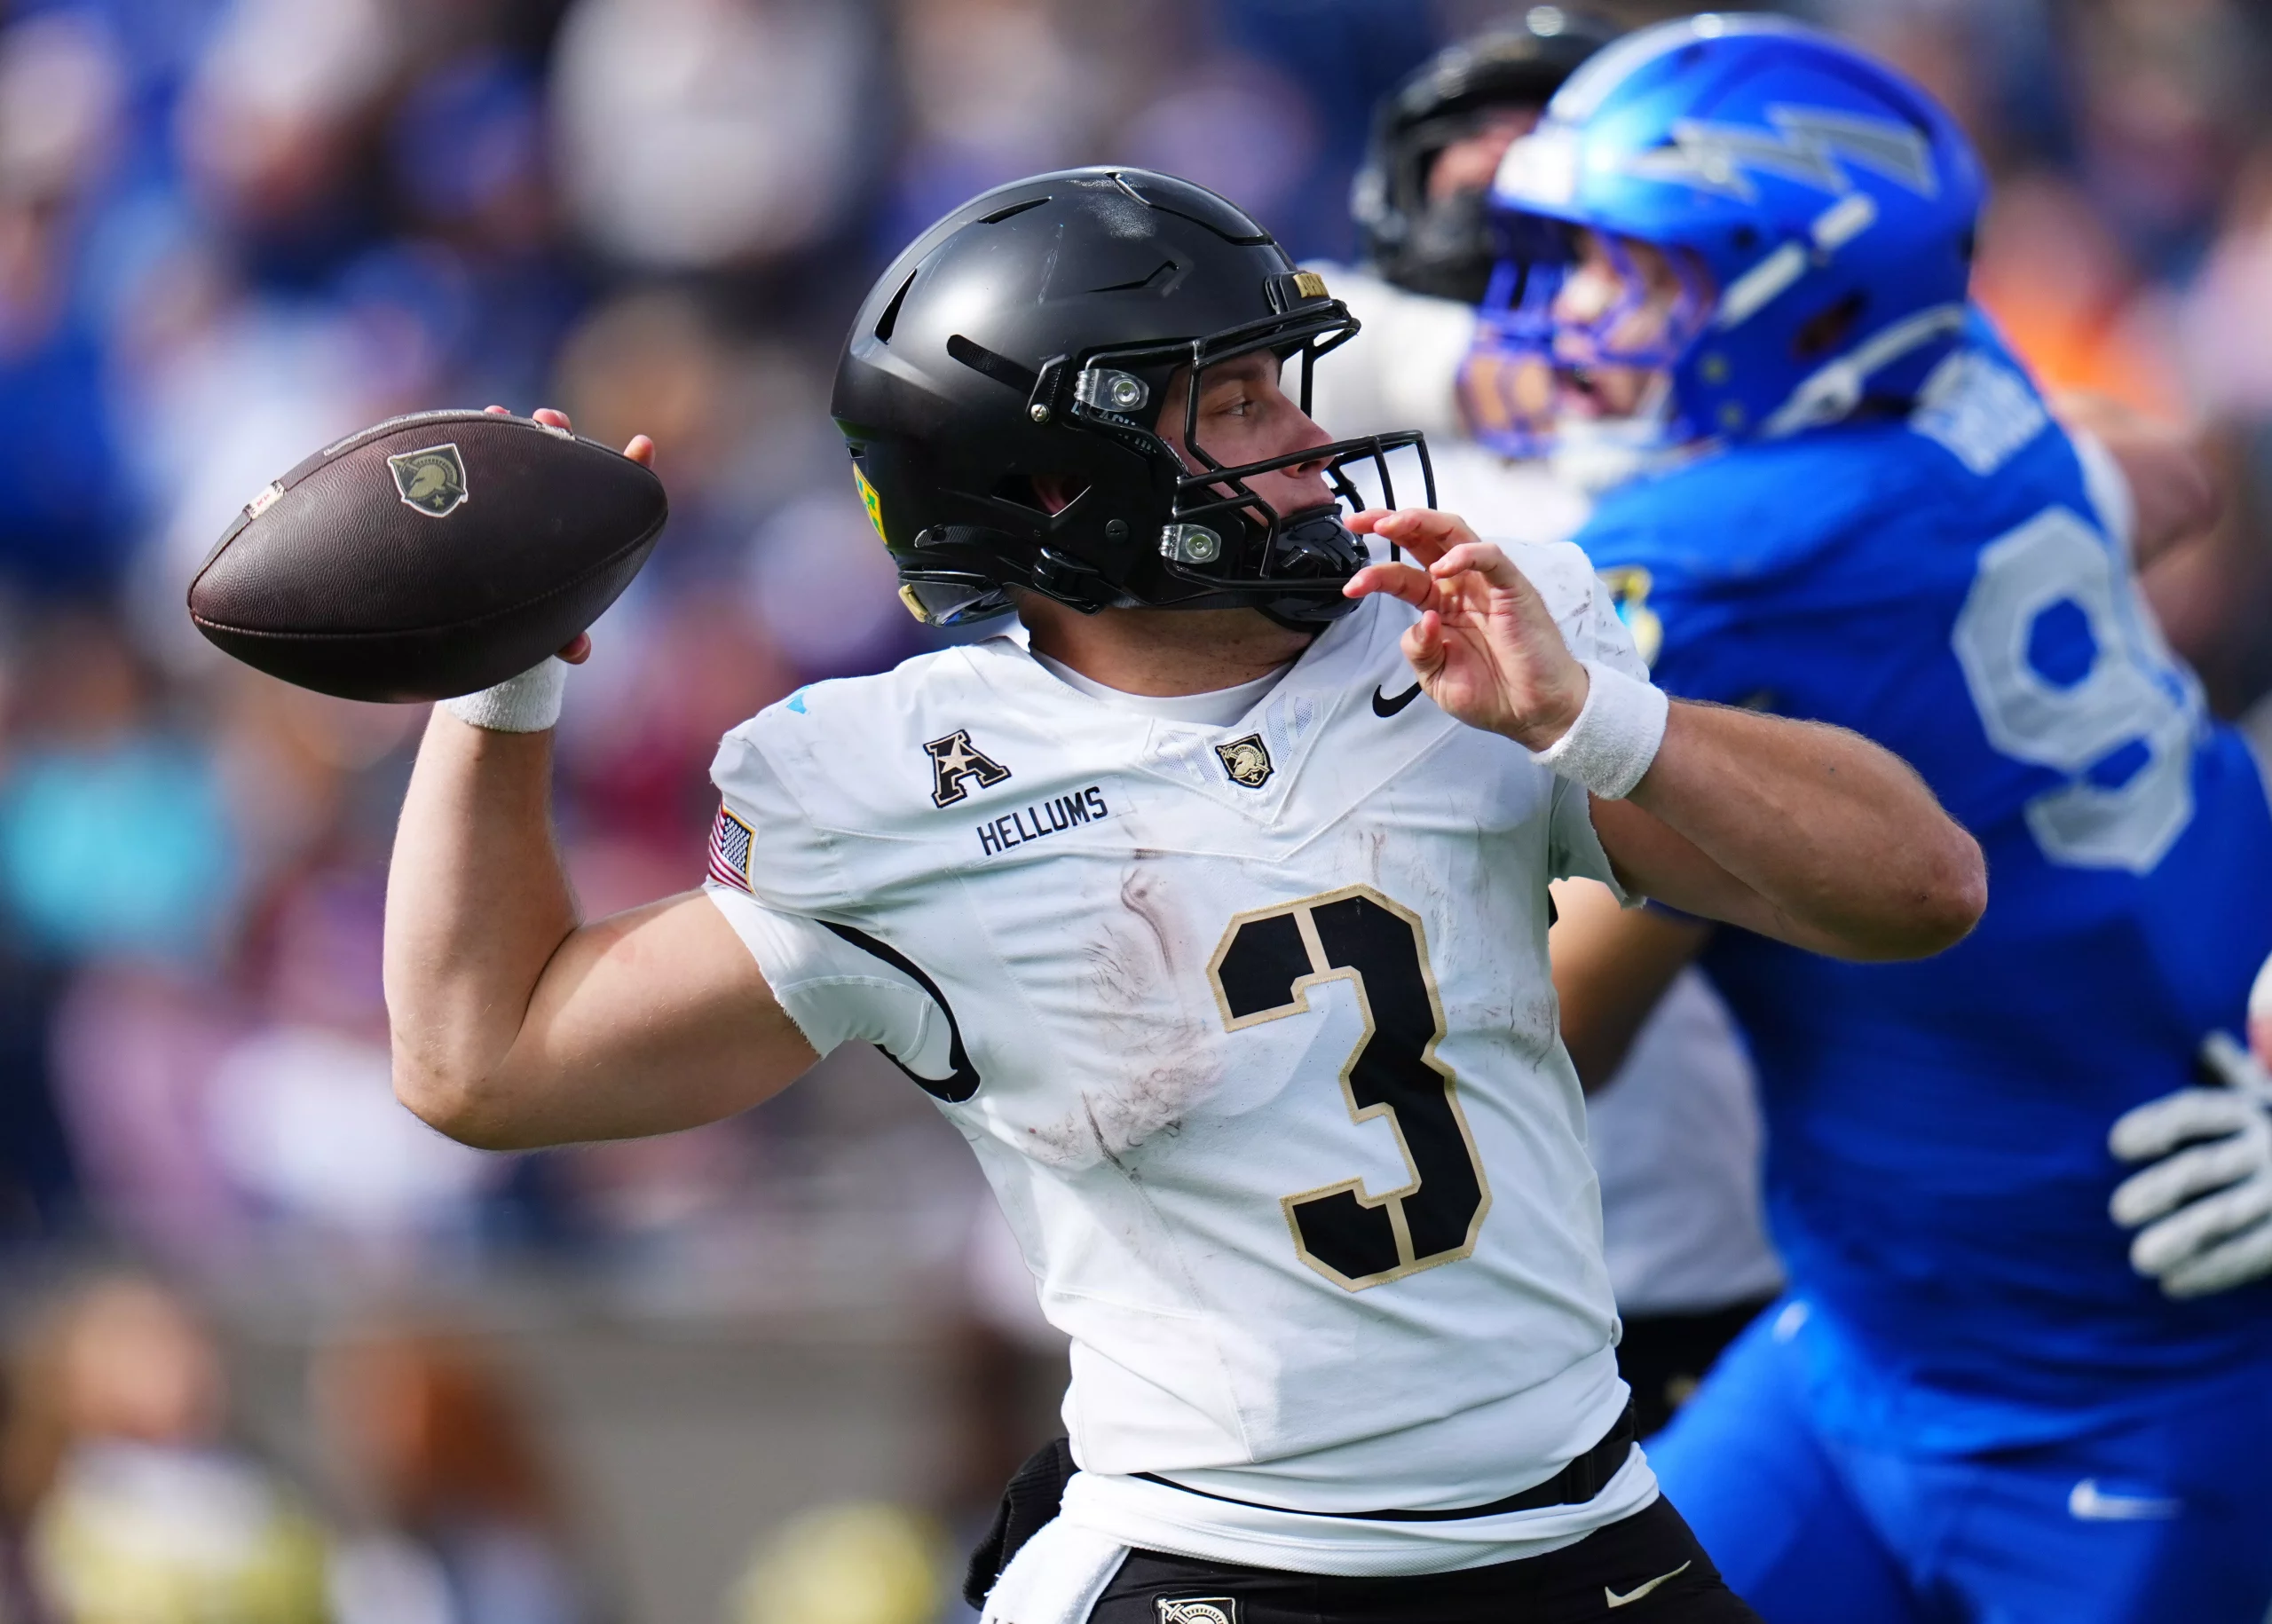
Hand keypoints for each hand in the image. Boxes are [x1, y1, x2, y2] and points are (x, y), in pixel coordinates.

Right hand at [485, 403, 654, 663]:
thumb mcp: (554, 628)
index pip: (614, 490)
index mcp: (583, 532)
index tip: (643, 446)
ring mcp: (517, 497)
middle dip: (556, 434)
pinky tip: (467, 424)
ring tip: (501, 413)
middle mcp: (552, 508)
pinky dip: (471, 443)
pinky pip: (475, 464)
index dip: (632, 468)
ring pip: (519, 455)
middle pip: (561, 459)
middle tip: (549, 418)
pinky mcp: (479, 496)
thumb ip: (566, 637)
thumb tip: (579, 651)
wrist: (496, 624)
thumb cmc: (536, 622)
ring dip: (512, 431)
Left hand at [1343, 507, 1589, 749]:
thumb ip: (1419, 650)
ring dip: (1420, 522)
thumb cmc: (1492, 694)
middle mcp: (1461, 587)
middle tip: (1359, 522)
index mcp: (1440, 604)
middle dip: (1388, 522)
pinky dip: (1466, 555)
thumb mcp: (1437, 679)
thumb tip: (1420, 621)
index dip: (1374, 573)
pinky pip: (1491, 558)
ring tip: (1390, 525)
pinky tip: (1442, 566)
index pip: (1402, 574)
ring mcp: (1486, 584)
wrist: (1533, 713)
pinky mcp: (1514, 589)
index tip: (1350, 585)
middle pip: (1423, 538)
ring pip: (1454, 533)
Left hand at [2109, 1040, 2271, 1297]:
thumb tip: (2211, 1043)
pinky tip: (2172, 1285)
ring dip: (2183, 1238)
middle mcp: (2263, 1148)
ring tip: (2138, 1260)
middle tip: (2117, 1211)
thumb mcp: (2254, 1095)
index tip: (2115, 1145)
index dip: (2157, 1125)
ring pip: (2225, 1215)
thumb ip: (2227, 1074)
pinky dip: (2212, 1271)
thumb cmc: (2263, 1131)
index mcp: (2245, 1110)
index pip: (2195, 1113)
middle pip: (2204, 1167)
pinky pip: (2249, 1253)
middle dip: (2163, 1188)